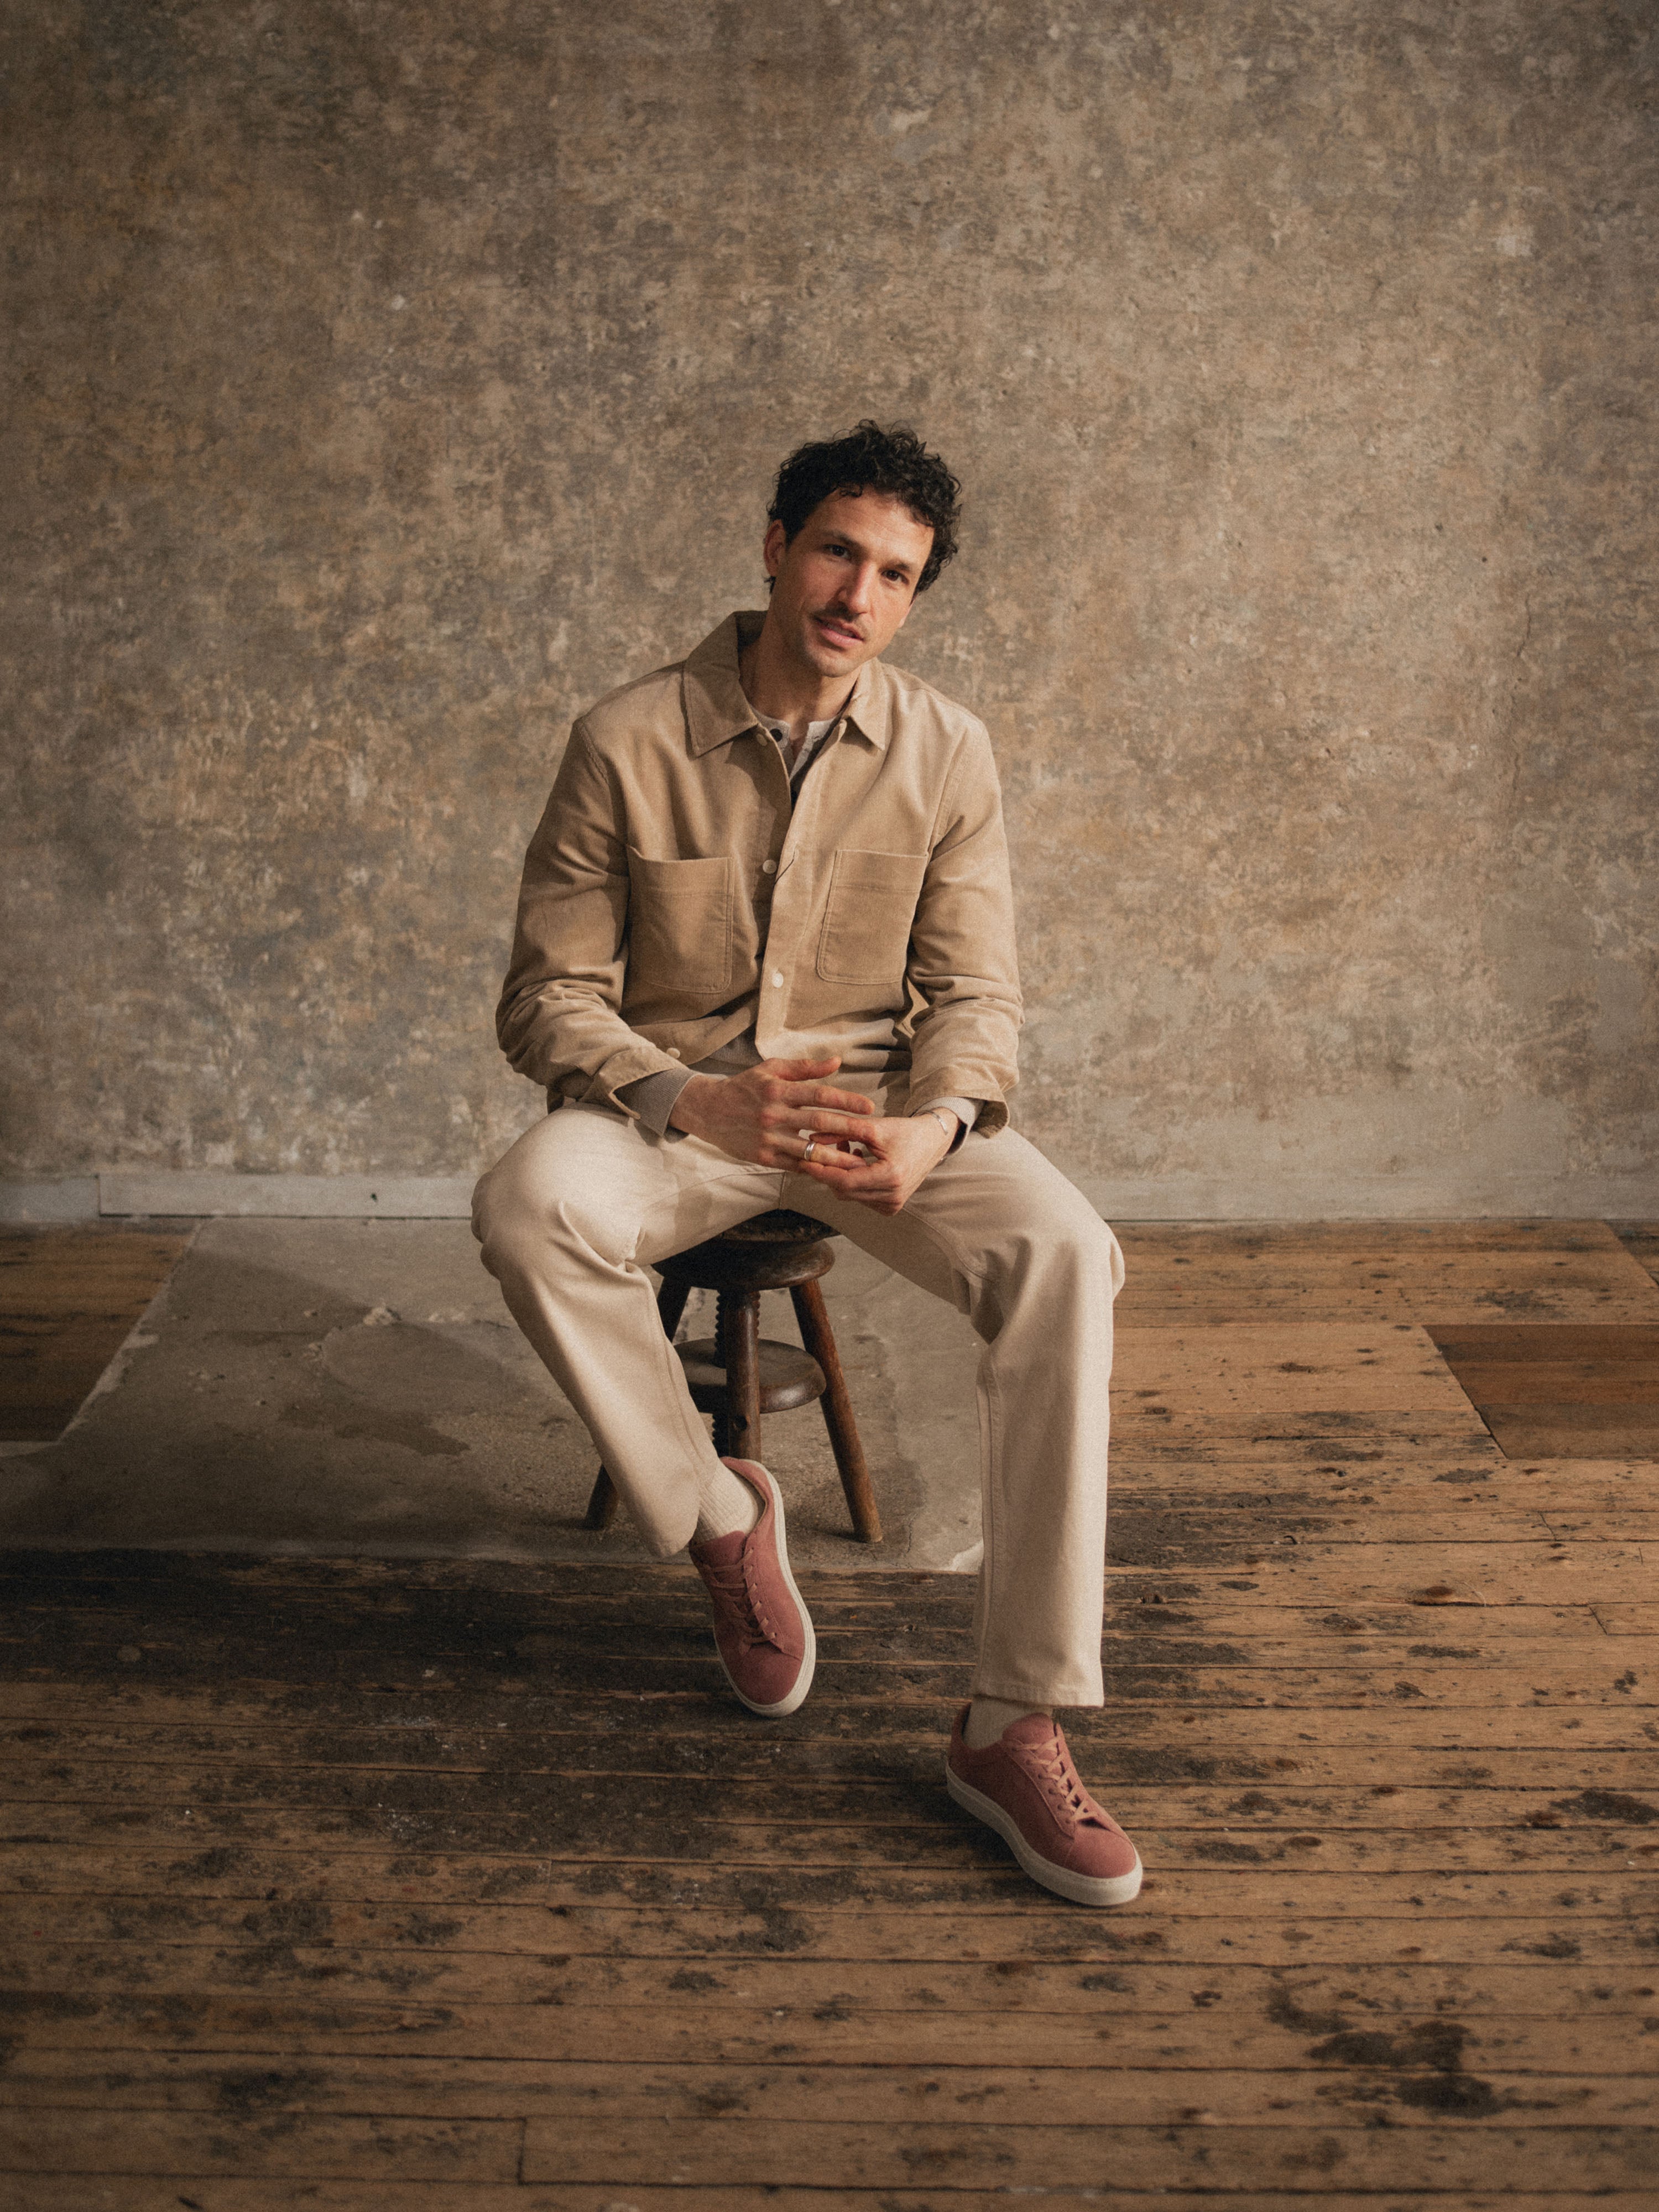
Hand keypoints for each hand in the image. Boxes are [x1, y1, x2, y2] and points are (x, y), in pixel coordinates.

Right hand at [667, 1056, 876, 1165]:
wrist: (709, 1110)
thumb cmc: (745, 1087)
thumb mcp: (771, 1070)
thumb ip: (804, 1068)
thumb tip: (836, 1062)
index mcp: (778, 1090)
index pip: (819, 1095)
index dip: (846, 1100)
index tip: (869, 1106)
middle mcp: (774, 1115)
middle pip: (819, 1123)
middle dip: (849, 1129)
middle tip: (872, 1134)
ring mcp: (768, 1138)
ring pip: (808, 1150)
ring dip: (836, 1157)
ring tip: (859, 1162)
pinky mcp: (763, 1157)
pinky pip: (794, 1165)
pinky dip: (814, 1169)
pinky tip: (833, 1171)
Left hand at [791, 1108, 956, 1216]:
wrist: (932, 1142)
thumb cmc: (905, 1131)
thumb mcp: (874, 1127)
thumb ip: (842, 1131)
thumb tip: (811, 1139)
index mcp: (891, 1177)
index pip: (846, 1181)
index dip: (823, 1172)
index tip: (805, 1161)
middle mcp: (893, 1196)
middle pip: (845, 1191)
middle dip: (828, 1173)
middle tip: (817, 1152)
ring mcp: (892, 1205)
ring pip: (850, 1195)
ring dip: (840, 1175)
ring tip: (845, 1149)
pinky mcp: (890, 1207)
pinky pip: (860, 1197)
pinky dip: (852, 1181)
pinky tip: (857, 1160)